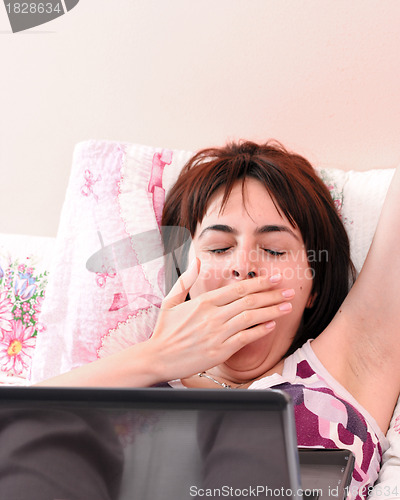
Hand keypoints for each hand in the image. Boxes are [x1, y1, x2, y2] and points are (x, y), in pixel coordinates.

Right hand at [146, 259, 293, 381]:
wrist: (156, 358)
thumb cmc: (164, 330)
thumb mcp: (171, 300)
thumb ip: (186, 279)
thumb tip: (197, 260)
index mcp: (204, 301)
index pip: (238, 288)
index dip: (260, 283)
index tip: (275, 279)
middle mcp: (213, 315)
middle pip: (249, 301)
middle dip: (272, 294)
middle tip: (289, 290)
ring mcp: (217, 333)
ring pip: (251, 317)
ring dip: (272, 310)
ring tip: (287, 306)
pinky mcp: (219, 351)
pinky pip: (245, 338)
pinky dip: (260, 331)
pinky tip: (271, 325)